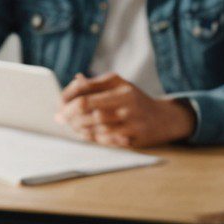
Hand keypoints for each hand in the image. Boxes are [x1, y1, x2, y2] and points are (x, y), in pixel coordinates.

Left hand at [58, 73, 195, 147]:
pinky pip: (105, 139)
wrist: (164, 118)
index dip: (66, 97)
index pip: (83, 90)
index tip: (59, 104)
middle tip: (60, 118)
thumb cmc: (133, 100)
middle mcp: (126, 101)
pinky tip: (86, 134)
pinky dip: (92, 137)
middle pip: (85, 106)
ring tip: (72, 126)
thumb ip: (93, 85)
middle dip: (68, 113)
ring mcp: (132, 120)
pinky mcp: (135, 136)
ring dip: (78, 127)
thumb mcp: (117, 85)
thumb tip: (69, 89)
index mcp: (119, 85)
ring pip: (93, 125)